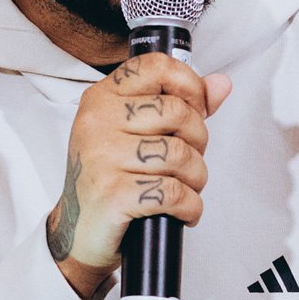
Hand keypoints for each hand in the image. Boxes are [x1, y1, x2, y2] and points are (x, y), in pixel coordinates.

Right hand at [46, 53, 231, 299]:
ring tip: (185, 189)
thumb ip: (180, 105)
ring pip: (180, 155)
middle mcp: (97, 122)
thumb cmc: (111, 179)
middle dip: (198, 141)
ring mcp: (102, 157)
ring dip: (196, 178)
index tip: (196, 109)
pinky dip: (190, 206)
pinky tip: (182, 211)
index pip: (156, 66)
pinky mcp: (112, 194)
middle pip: (177, 112)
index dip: (190, 85)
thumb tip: (221, 84)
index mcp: (102, 98)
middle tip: (188, 162)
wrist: (77, 234)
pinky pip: (174, 192)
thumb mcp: (137, 134)